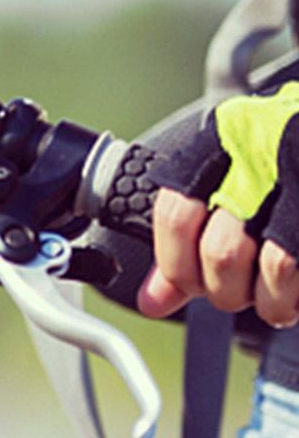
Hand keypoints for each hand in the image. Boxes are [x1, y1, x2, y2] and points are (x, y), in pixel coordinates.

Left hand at [137, 83, 298, 325]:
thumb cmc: (285, 160)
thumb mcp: (234, 178)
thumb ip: (189, 236)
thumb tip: (153, 299)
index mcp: (228, 136)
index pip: (177, 213)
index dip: (175, 263)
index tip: (186, 281)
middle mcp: (268, 149)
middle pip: (223, 251)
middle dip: (224, 289)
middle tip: (235, 291)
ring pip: (276, 266)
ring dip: (270, 301)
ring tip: (274, 300)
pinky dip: (295, 296)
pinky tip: (295, 295)